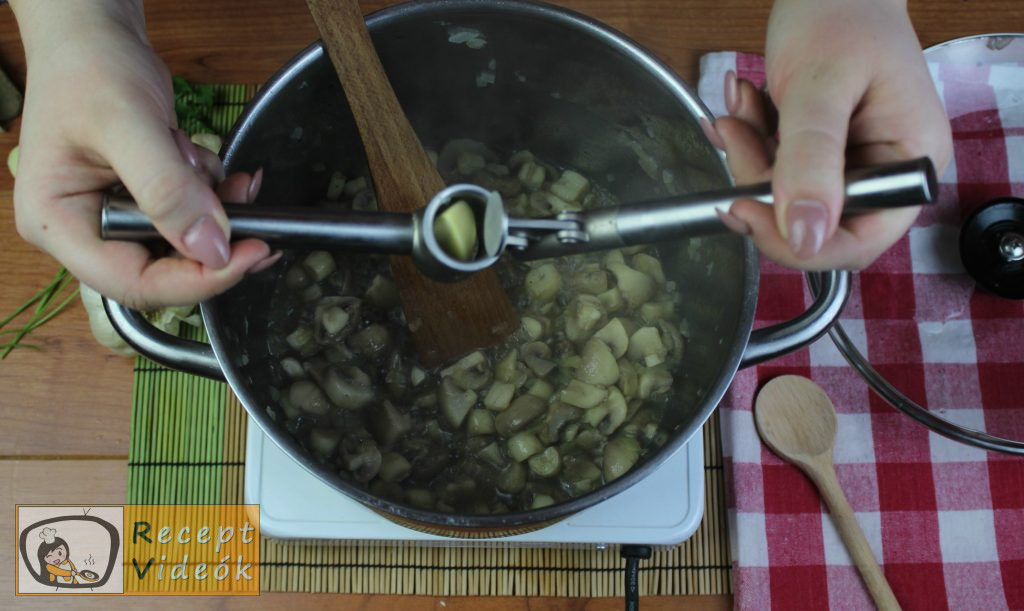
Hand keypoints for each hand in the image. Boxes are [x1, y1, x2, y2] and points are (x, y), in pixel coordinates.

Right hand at [10, 0, 276, 308]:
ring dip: (212, 207)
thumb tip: (212, 248)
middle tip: (245, 200)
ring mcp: (117, 216)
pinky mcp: (147, 200)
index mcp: (58, 224)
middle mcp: (85, 230)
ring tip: (202, 157)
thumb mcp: (127, 124)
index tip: (248, 254)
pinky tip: (201, 155)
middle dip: (210, 237)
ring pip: (186, 242)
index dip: (195, 280)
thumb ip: (167, 187)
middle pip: (164, 270)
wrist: (95, 34)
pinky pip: (192, 215)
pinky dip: (211, 190)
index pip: (134, 284)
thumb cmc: (89, 68)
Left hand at [714, 0, 951, 269]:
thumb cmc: (841, 13)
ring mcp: (849, 163)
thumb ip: (810, 160)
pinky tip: (745, 105)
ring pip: (783, 199)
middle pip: (812, 224)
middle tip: (734, 137)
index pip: (859, 241)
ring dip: (749, 158)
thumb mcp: (821, 86)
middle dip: (762, 187)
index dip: (799, 242)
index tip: (745, 211)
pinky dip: (750, 142)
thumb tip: (803, 236)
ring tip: (740, 107)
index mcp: (910, 161)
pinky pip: (774, 170)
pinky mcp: (817, 153)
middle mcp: (885, 171)